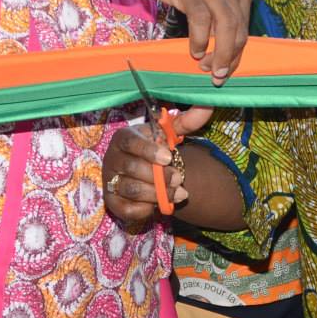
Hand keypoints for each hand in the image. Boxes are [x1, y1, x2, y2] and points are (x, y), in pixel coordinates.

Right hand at [104, 105, 213, 226]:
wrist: (146, 170)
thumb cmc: (156, 148)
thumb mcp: (170, 134)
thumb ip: (186, 122)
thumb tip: (207, 108)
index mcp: (123, 137)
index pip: (130, 142)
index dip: (149, 150)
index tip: (169, 157)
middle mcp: (112, 158)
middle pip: (132, 168)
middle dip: (159, 176)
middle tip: (179, 179)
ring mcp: (110, 181)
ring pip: (131, 189)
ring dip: (158, 194)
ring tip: (179, 194)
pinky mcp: (112, 202)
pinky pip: (126, 209)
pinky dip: (145, 209)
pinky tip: (159, 204)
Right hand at [135, 0, 252, 82]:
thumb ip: (221, 13)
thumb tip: (225, 48)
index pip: (245, 26)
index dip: (237, 52)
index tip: (226, 69)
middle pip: (239, 29)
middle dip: (230, 57)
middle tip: (217, 74)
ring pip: (227, 27)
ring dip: (219, 53)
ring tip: (208, 67)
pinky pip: (202, 20)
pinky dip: (200, 39)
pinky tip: (195, 50)